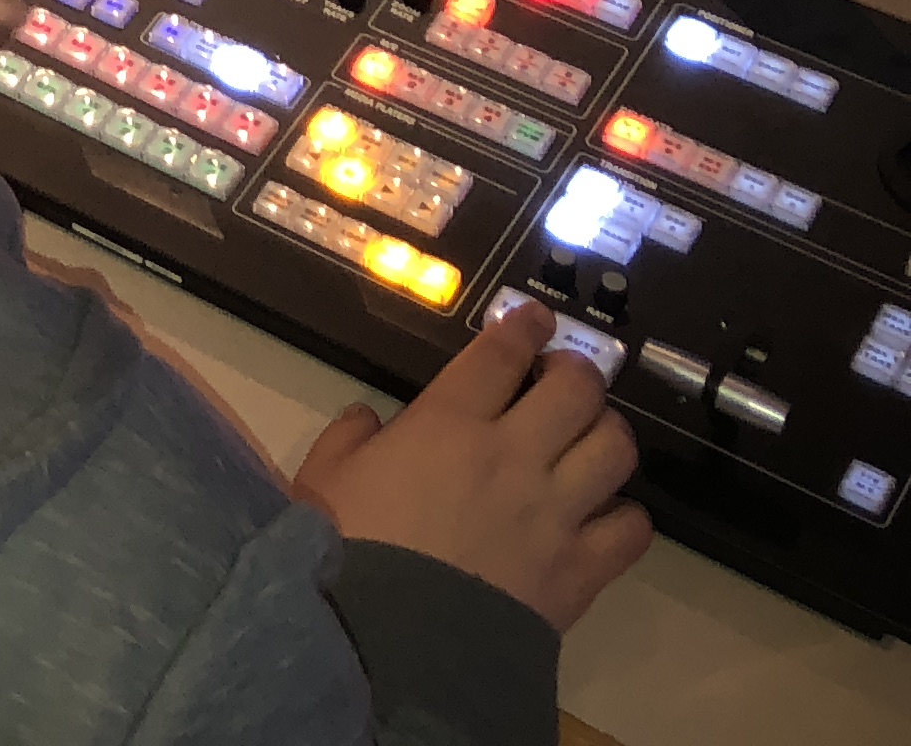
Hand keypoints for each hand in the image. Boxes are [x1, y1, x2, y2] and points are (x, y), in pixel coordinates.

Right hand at [291, 300, 649, 631]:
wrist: (396, 640)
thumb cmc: (349, 549)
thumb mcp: (325, 479)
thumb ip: (348, 440)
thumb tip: (367, 420)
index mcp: (448, 422)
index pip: (501, 355)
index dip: (524, 326)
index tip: (535, 316)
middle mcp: (514, 453)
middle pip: (576, 388)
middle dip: (577, 370)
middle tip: (566, 374)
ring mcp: (556, 510)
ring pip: (615, 447)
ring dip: (608, 432)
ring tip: (593, 436)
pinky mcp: (581, 566)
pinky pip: (631, 527)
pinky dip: (624, 515)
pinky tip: (605, 514)